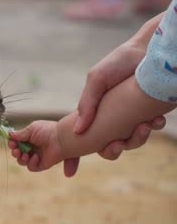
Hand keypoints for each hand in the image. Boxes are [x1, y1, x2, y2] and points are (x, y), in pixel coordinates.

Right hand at [8, 121, 63, 173]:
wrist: (60, 139)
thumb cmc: (47, 131)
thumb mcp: (31, 129)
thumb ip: (20, 134)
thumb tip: (10, 134)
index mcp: (29, 139)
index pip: (16, 143)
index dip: (12, 144)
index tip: (12, 142)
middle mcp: (32, 148)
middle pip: (17, 154)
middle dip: (14, 152)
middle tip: (16, 150)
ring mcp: (36, 157)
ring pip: (22, 162)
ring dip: (21, 158)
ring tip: (25, 154)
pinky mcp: (41, 164)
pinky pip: (31, 167)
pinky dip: (31, 163)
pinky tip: (36, 157)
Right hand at [67, 14, 166, 176]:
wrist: (148, 51)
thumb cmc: (119, 62)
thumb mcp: (96, 79)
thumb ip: (86, 105)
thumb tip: (78, 131)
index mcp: (94, 113)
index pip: (80, 139)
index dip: (73, 157)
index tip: (69, 172)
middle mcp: (111, 119)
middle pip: (108, 147)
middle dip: (113, 150)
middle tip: (118, 144)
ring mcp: (129, 118)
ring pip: (130, 143)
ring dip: (136, 140)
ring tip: (143, 126)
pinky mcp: (147, 115)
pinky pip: (148, 131)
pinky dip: (152, 128)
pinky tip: (155, 119)